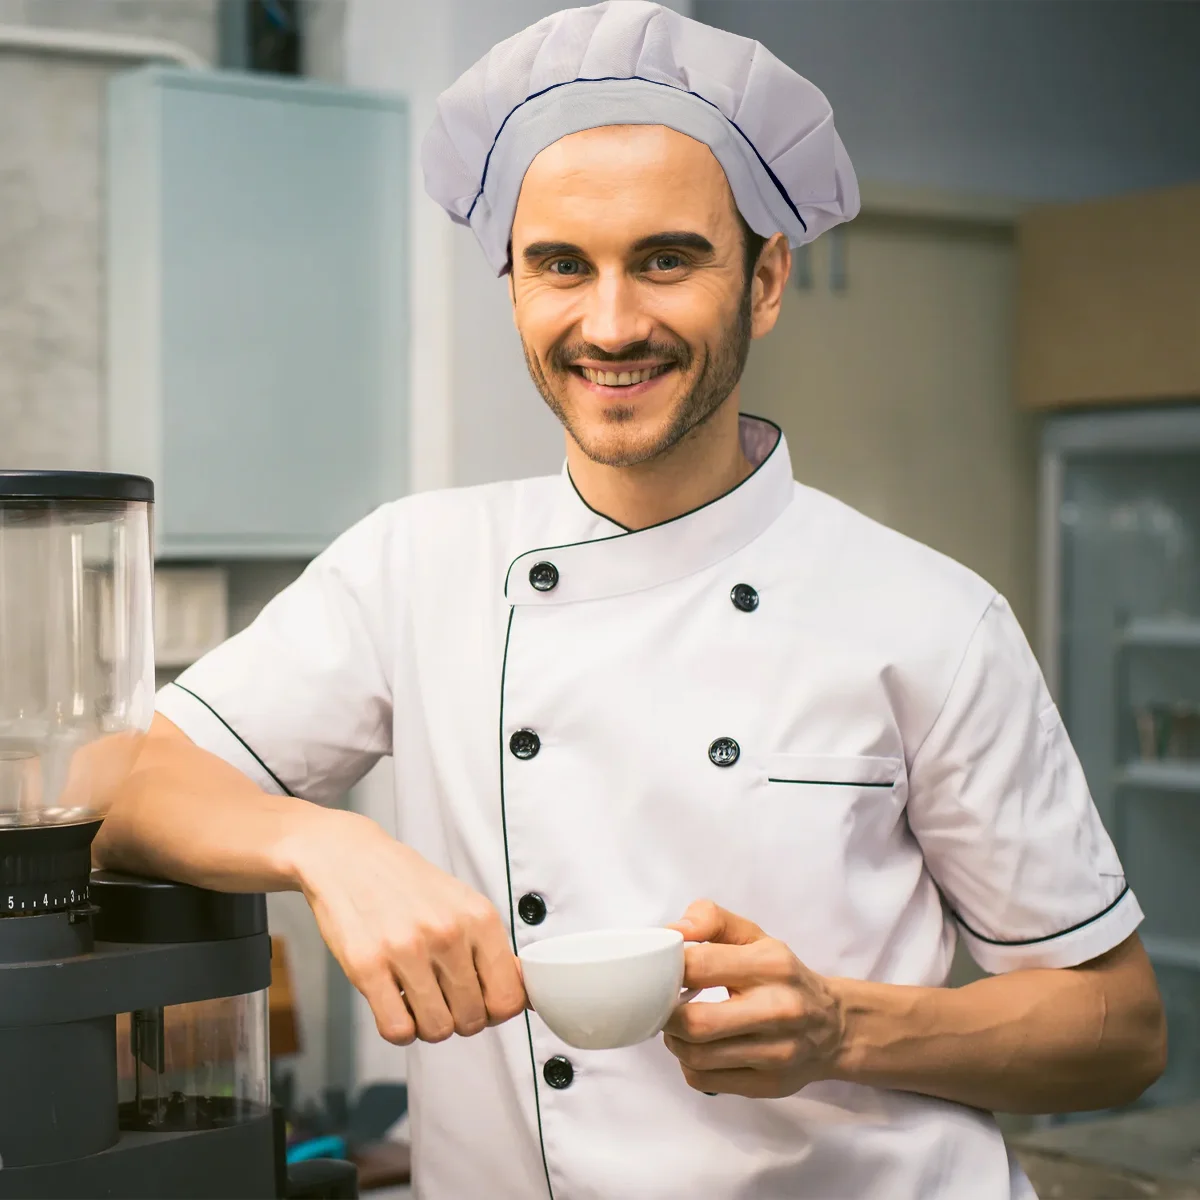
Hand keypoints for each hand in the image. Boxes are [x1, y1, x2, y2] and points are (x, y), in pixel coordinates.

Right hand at [287, 809, 526, 1046]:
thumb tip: (521, 993)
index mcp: (478, 917)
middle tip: (444, 1001)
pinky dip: (400, 1029)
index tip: (483, 1005)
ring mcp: (407, 950)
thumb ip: (490, 949)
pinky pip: (397, 1029)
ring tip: (419, 1002)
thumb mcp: (463, 903)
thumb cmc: (407, 884)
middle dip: (460, 1019)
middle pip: (474, 1018)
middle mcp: (447, 933)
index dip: (497, 1011)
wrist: (350, 858)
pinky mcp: (367, 966)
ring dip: (429, 1026)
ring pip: (437, 1029)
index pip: (509, 996)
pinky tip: (396, 1006)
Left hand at [662, 900, 844, 1097]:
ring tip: (681, 1025)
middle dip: (666, 1014)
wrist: (834, 1026)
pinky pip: (704, 1080)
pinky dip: (689, 1064)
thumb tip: (671, 932)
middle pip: (694, 1023)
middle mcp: (777, 1009)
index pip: (699, 965)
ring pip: (695, 1056)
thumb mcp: (754, 936)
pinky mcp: (767, 1084)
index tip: (661, 970)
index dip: (667, 968)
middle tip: (665, 1004)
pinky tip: (699, 1048)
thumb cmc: (783, 976)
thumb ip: (711, 920)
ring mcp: (775, 1053)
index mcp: (770, 964)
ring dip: (675, 1040)